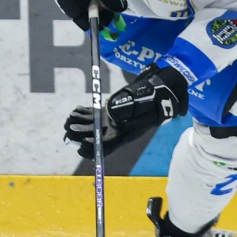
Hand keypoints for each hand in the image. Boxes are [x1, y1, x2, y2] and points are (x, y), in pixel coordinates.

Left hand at [64, 64, 189, 158]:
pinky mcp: (113, 113)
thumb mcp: (148, 100)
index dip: (94, 148)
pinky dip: (85, 114)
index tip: (82, 143)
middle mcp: (121, 130)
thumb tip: (110, 112)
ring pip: (94, 128)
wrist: (168, 87)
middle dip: (81, 136)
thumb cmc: (159, 94)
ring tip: (69, 119)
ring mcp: (116, 122)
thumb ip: (130, 106)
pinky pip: (96, 117)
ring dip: (80, 126)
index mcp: (129, 132)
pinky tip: (76, 110)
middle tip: (68, 129)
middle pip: (97, 139)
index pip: (108, 146)